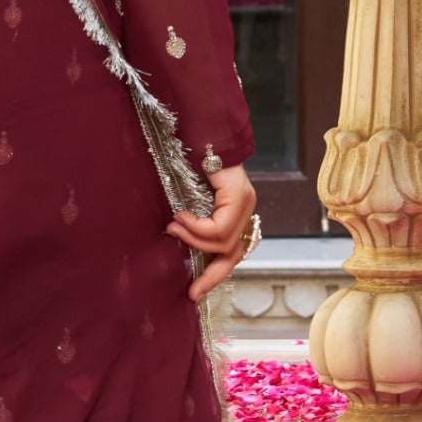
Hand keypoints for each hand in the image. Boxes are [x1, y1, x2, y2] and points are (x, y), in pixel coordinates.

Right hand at [167, 164, 256, 303]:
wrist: (200, 130)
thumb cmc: (190, 162)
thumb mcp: (189, 199)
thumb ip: (192, 221)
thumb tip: (176, 241)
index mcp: (238, 214)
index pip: (232, 253)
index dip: (215, 274)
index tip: (194, 289)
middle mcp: (247, 210)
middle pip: (232, 254)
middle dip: (212, 276)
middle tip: (193, 291)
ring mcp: (246, 202)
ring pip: (223, 242)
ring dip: (194, 238)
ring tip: (175, 225)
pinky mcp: (240, 195)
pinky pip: (220, 226)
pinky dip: (196, 226)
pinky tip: (181, 216)